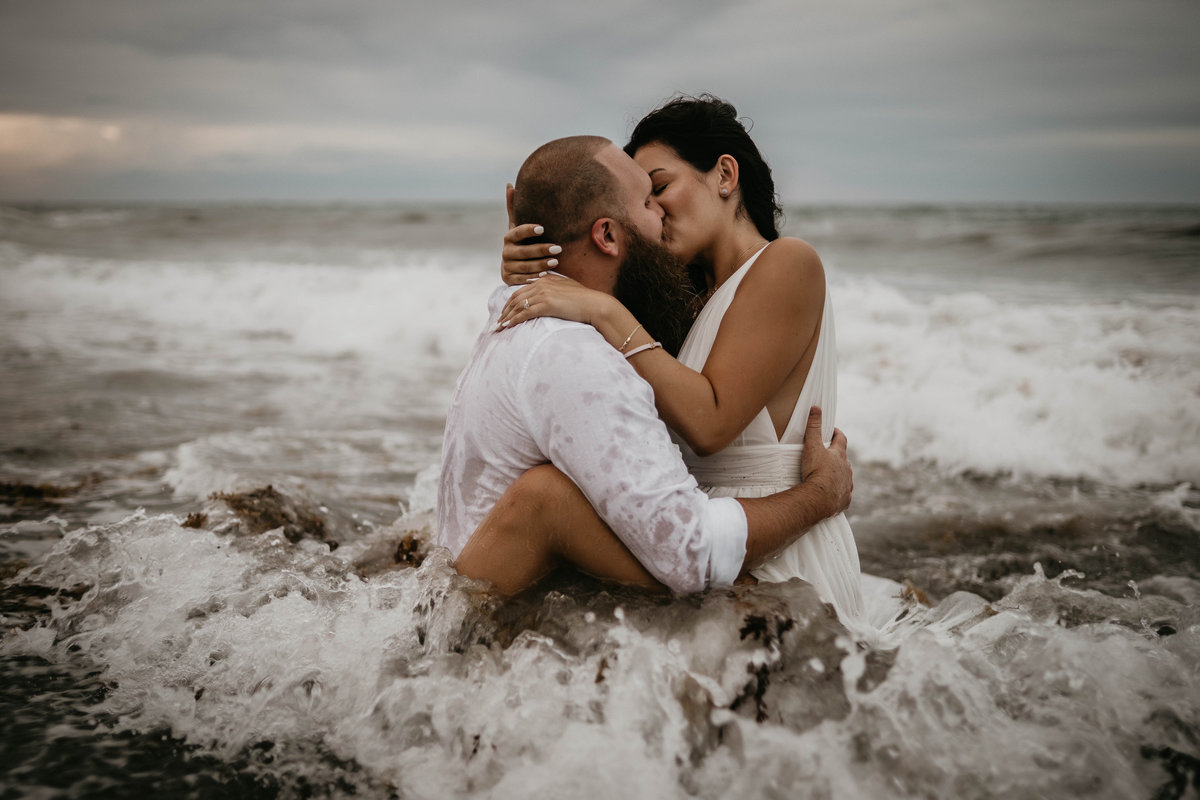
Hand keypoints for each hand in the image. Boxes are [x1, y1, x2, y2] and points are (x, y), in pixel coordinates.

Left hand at [496, 274, 615, 329]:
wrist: (595, 304)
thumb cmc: (585, 300)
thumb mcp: (568, 289)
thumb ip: (556, 287)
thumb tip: (549, 292)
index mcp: (545, 280)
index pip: (522, 291)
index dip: (511, 302)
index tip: (505, 312)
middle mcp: (541, 284)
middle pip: (516, 298)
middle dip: (505, 311)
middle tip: (497, 322)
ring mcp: (543, 294)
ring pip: (518, 306)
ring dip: (506, 317)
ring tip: (498, 327)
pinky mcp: (546, 304)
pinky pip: (524, 313)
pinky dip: (514, 320)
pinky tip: (507, 326)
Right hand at [501, 185, 562, 285]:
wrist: (512, 266)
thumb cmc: (520, 242)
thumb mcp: (517, 226)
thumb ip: (514, 208)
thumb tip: (509, 184)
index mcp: (509, 238)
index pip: (517, 232)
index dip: (528, 230)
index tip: (542, 228)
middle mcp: (506, 252)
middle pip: (524, 252)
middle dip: (541, 250)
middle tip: (558, 248)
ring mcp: (507, 267)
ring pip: (525, 267)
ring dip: (541, 265)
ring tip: (556, 262)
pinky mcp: (510, 280)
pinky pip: (522, 280)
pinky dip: (534, 278)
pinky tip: (546, 276)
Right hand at [799, 406, 851, 515]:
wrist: (820, 498)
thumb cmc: (817, 472)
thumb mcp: (812, 446)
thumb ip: (813, 427)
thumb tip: (815, 408)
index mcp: (839, 455)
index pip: (841, 439)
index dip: (836, 434)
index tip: (831, 431)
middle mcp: (846, 469)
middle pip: (844, 459)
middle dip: (837, 456)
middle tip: (826, 455)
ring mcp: (847, 485)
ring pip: (845, 477)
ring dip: (839, 475)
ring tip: (828, 476)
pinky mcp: (845, 499)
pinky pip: (844, 494)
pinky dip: (839, 492)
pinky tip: (833, 494)